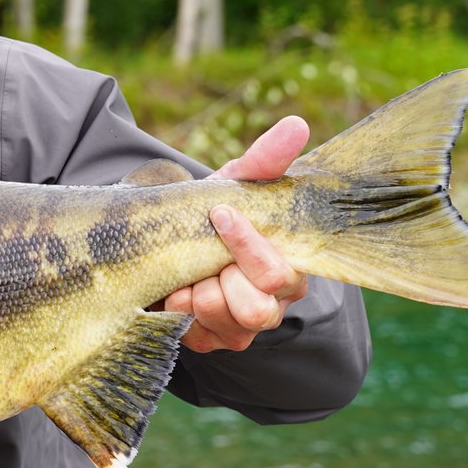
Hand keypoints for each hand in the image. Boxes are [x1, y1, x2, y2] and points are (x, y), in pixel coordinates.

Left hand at [162, 117, 311, 352]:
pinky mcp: (212, 342)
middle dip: (221, 277)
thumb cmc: (213, 213)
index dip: (247, 246)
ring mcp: (243, 328)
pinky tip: (178, 289)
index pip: (280, 274)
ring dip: (196, 291)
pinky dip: (179, 308)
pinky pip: (195, 334)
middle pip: (255, 308)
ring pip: (221, 318)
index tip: (219, 213)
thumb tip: (297, 124)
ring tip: (190, 270)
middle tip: (205, 253)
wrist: (170, 239)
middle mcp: (274, 304)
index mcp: (292, 267)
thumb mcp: (234, 184)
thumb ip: (264, 160)